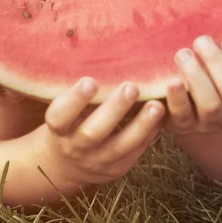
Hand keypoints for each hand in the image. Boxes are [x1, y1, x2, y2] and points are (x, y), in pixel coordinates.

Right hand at [44, 78, 165, 187]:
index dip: (75, 100)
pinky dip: (150, 133)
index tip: (90, 80)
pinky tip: (163, 116)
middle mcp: (75, 147)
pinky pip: (135, 152)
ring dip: (141, 125)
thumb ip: (78, 91)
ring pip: (120, 146)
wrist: (67, 164)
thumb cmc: (69, 121)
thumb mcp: (64, 109)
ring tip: (157, 105)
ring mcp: (96, 161)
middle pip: (93, 132)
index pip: (60, 116)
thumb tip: (103, 53)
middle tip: (131, 86)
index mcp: (58, 128)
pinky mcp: (117, 168)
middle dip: (114, 109)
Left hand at [165, 26, 221, 137]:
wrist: (187, 97)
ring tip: (182, 54)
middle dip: (216, 63)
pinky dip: (177, 99)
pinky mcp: (184, 125)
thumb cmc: (216, 65)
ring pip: (210, 106)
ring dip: (196, 78)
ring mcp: (210, 121)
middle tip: (200, 40)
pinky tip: (170, 80)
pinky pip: (183, 116)